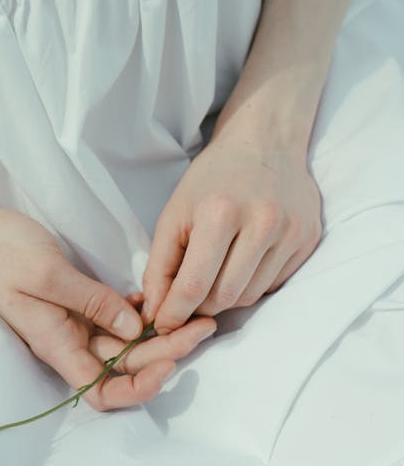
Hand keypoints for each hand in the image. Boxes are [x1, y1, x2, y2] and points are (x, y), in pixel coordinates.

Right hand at [0, 204, 214, 410]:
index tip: (168, 364)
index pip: (100, 392)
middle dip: (166, 352)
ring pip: (126, 343)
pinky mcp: (76, 303)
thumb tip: (133, 330)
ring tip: (196, 311)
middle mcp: (68, 341)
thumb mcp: (47, 273)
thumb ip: (92, 302)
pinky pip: (115, 317)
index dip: (137, 390)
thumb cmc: (0, 252)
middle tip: (203, 324)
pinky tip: (161, 296)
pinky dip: (140, 311)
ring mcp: (73, 323)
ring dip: (160, 332)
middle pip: (124, 366)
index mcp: (56, 345)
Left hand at [140, 131, 322, 333]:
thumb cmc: (212, 179)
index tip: (163, 324)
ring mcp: (291, 232)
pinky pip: (273, 284)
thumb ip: (160, 267)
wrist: (266, 142)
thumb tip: (157, 314)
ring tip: (216, 272)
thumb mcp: (174, 214)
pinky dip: (252, 283)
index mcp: (221, 212)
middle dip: (200, 306)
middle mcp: (262, 222)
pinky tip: (244, 259)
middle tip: (189, 295)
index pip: (195, 285)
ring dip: (227, 296)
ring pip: (250, 296)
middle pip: (225, 297)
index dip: (174, 313)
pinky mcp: (309, 239)